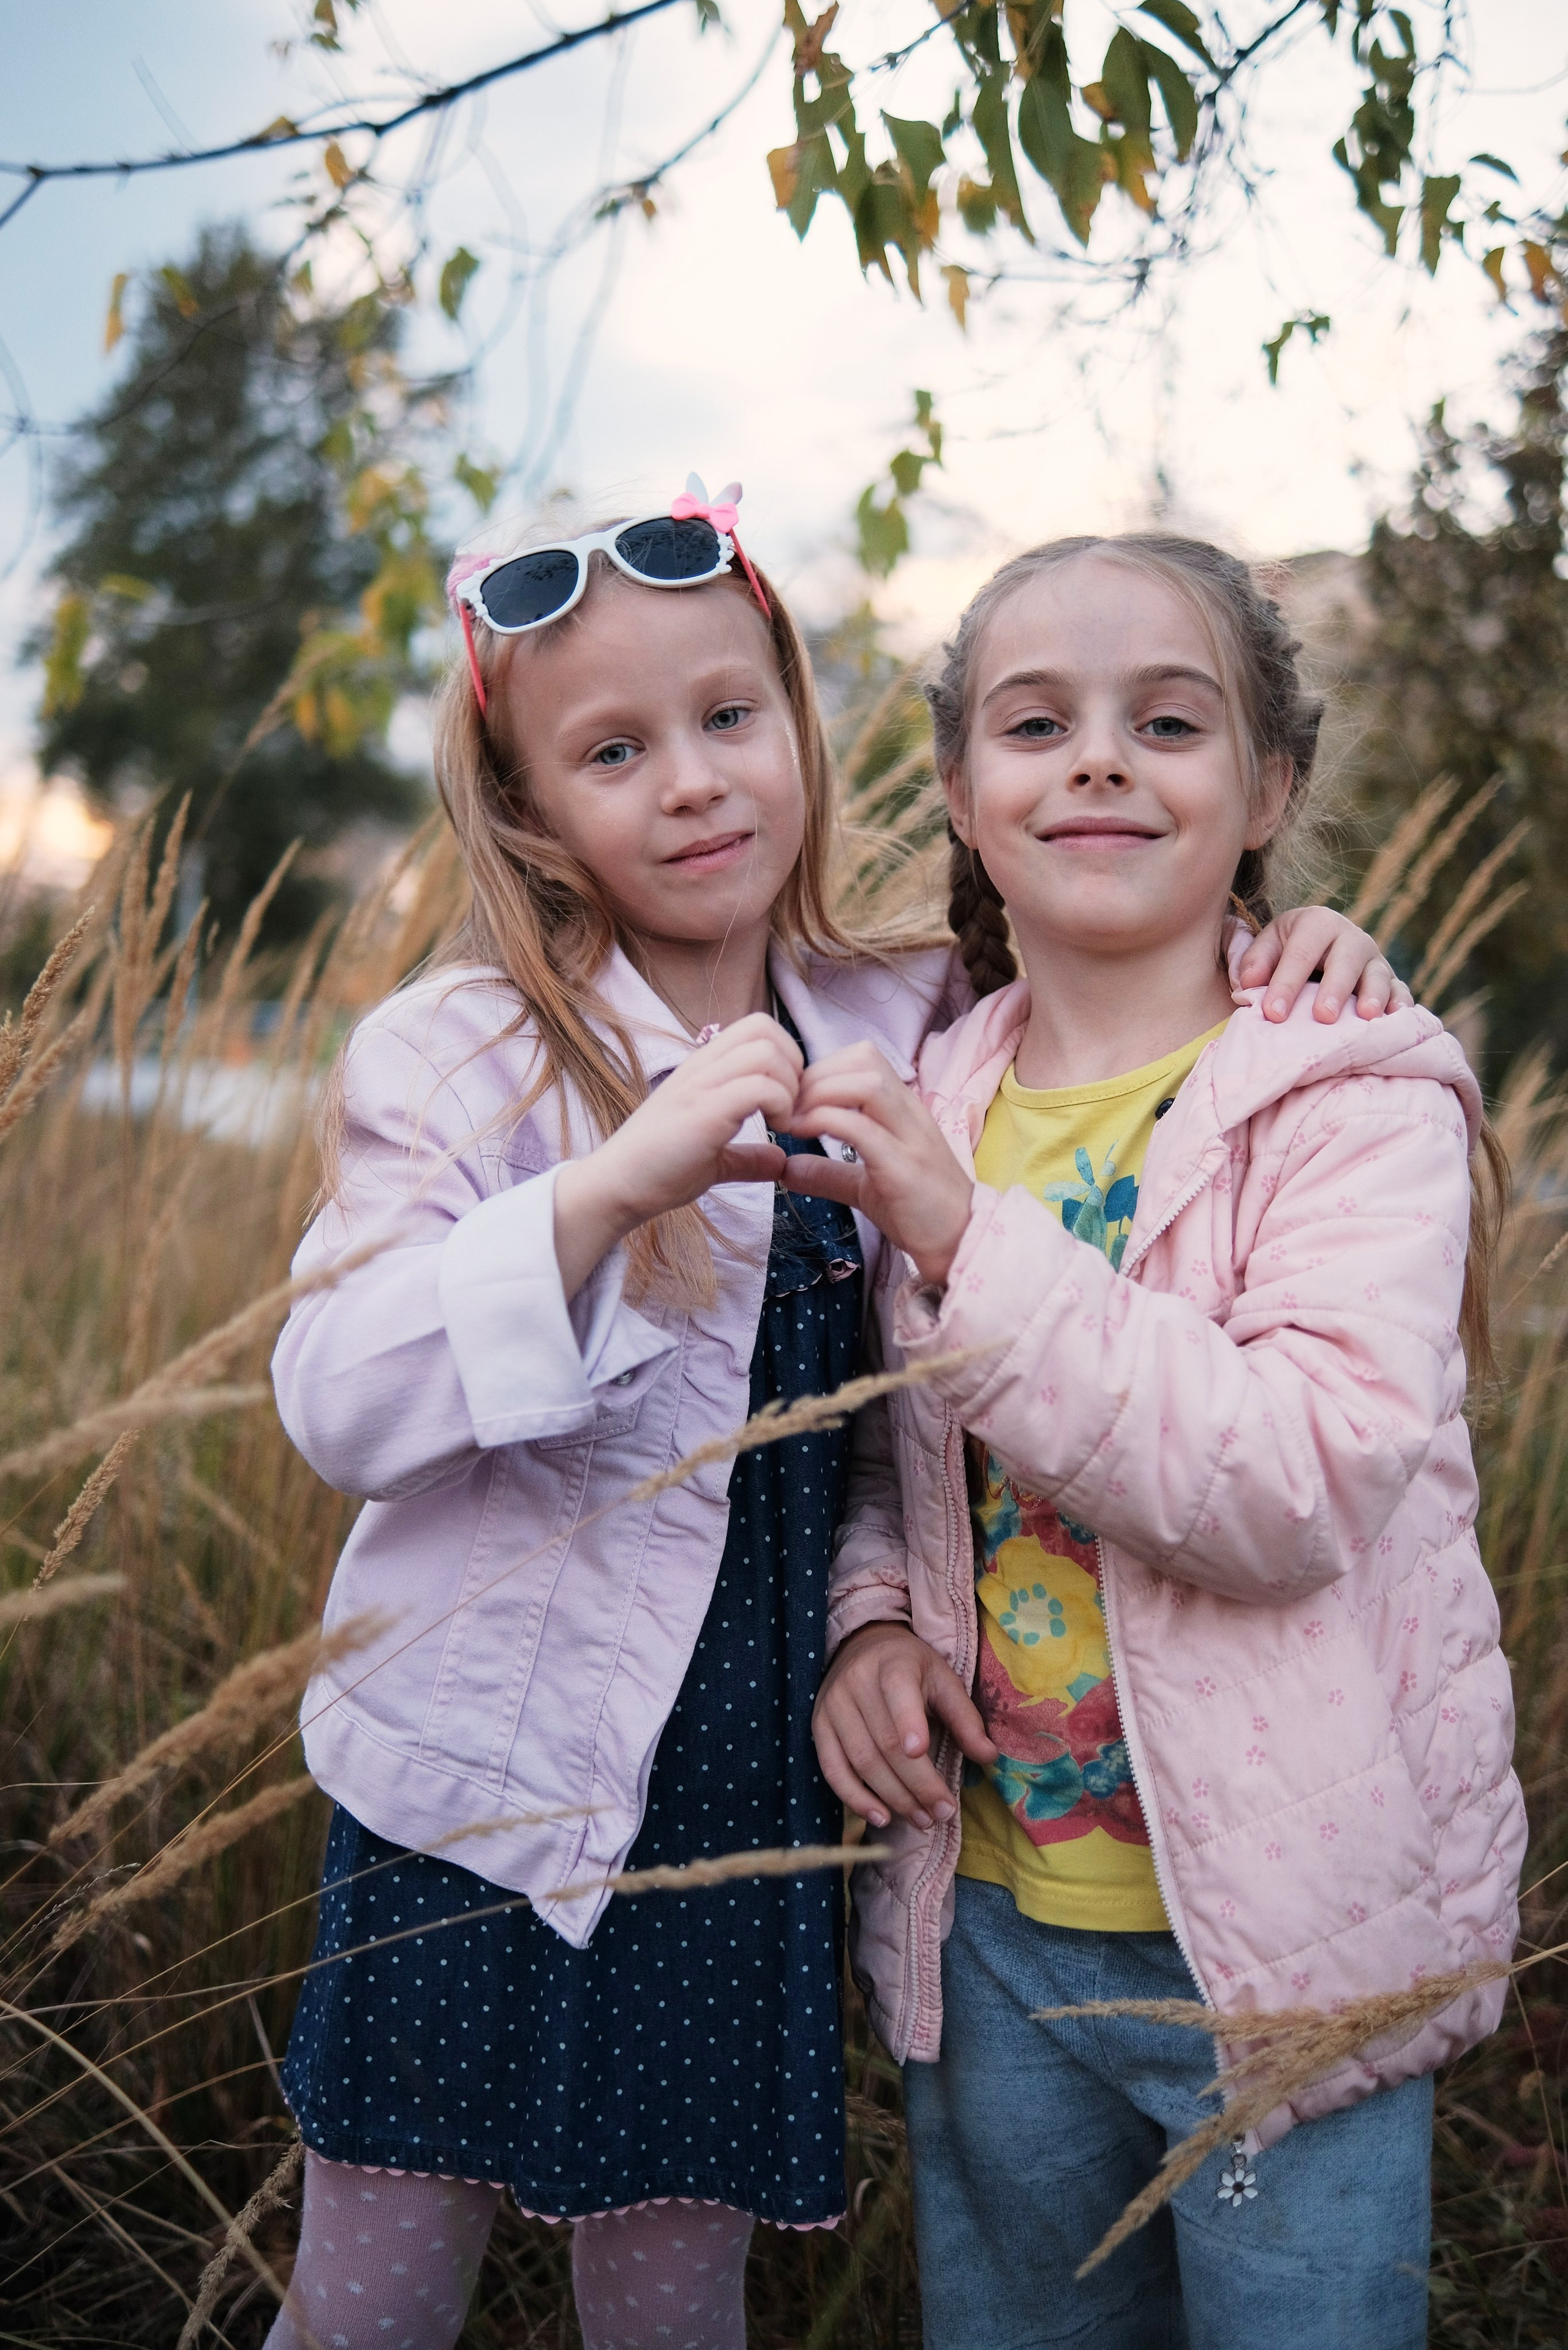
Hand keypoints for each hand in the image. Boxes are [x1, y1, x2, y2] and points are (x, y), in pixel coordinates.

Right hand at [553, 1012, 799, 1298]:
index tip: (787, 1100)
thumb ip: (747, 1156)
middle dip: (793, 1065)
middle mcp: (701, 1067)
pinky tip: (775, 1133)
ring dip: (787, 1087)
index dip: (786, 1056)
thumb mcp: (714, 1159)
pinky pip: (758, 1087)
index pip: (757, 1026)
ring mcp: (700, 1087)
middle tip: (789, 1108)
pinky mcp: (702, 1113)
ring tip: (781, 1122)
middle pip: (765, 1027)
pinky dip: (779, 1106)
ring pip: (765, 1052)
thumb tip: (780, 1162)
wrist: (616, 1188)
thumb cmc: (658, 1171)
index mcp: (703, 1068)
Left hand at [776, 1042, 973, 1287]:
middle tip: (788, 1108)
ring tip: (795, 1121)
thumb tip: (786, 1168)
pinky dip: (825, 1122)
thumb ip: (828, 1173)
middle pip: (864, 1058)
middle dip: (816, 1075)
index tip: (795, 1099)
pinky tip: (804, 1136)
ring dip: (820, 1093)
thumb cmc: (919, 1212)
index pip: (864, 1057)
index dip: (822, 1068)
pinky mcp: (904, 1168)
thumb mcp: (865, 1187)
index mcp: (903, 1110)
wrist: (961, 1244)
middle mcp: (910, 1114)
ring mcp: (910, 1138)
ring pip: (866, 1083)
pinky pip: (863, 1128)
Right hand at [814, 1621, 997, 1829]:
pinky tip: (881, 1817)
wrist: (863, 1647)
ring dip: (893, 1798)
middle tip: (942, 1813)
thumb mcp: (943, 1681)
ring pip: (861, 1761)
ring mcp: (833, 1706)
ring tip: (922, 1820)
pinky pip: (833, 1769)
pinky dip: (855, 1798)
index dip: (907, 1722)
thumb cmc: (912, 1668)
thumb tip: (988, 1757)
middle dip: (917, 1784)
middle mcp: (857, 1682)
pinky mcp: (818, 1726)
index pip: (898, 1692)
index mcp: (893, 1664)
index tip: (922, 1752)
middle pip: (885, 1742)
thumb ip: (965, 1718)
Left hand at [1238, 905, 1410, 1024]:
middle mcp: (1351, 938)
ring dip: (1374, 995)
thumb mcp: (1269, 947)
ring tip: (1366, 1016)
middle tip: (1323, 1016)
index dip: (1286, 983)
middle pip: (1345, 961)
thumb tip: (1247, 983)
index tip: (1273, 1014)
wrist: (1319, 951)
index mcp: (1318, 923)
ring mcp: (1375, 960)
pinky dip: (1400, 1004)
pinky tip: (1397, 1019)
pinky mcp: (1391, 981)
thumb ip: (1255, 962)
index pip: (1301, 953)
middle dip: (1334, 989)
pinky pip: (1400, 991)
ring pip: (1378, 975)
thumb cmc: (1288, 953)